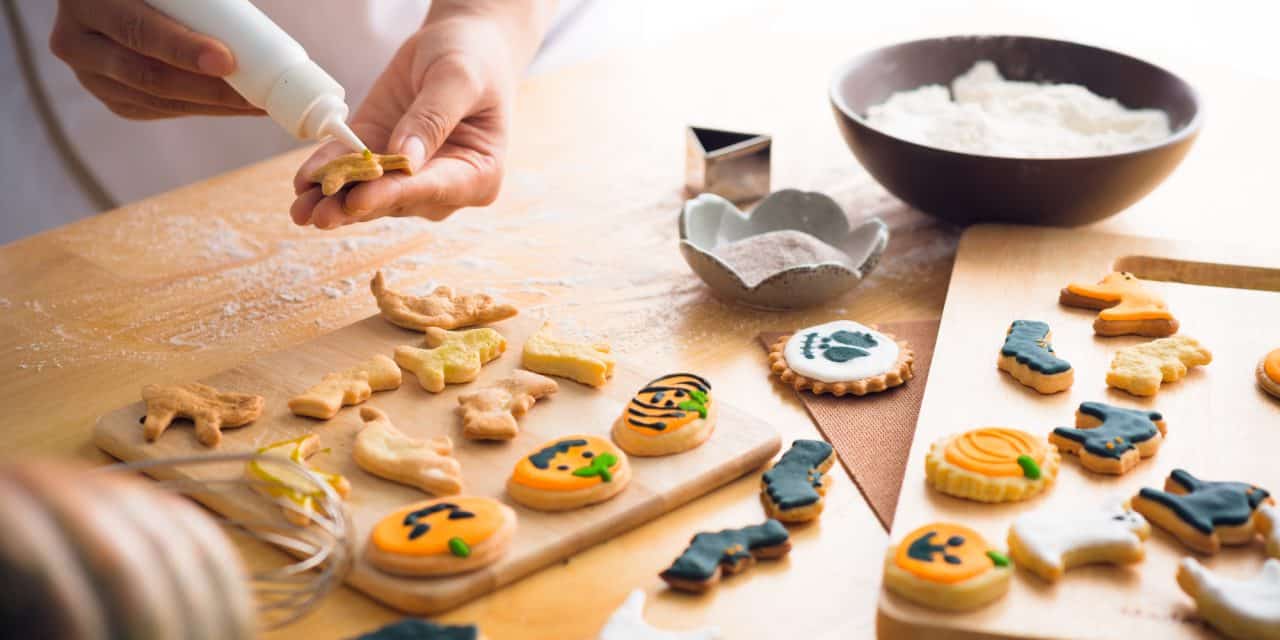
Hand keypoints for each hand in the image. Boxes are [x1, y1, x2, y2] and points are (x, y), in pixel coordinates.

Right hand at [50, 0, 261, 118]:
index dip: (182, 49)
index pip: (137, 31)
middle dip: (209, 89)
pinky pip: (159, 110)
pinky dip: (202, 109)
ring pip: (157, 100)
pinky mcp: (111, 98)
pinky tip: (236, 107)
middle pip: (147, 76)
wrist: (122, 1)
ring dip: (214, 106)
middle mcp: (76, 42)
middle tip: (254, 94)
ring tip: (259, 103)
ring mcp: (90, 76)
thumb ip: (195, 1)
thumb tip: (242, 17)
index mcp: (87, 1)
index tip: (226, 60)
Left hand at [290, 3, 548, 228]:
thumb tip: (405, 159)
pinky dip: (326, 174)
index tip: (360, 200)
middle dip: (356, 206)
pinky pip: (349, 168)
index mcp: (478, 174)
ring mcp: (407, 176)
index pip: (432, 188)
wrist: (457, 45)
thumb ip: (434, 117)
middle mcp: (444, 185)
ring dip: (334, 200)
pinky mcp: (377, 156)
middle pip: (395, 199)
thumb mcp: (458, 79)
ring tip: (301, 210)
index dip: (394, 195)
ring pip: (368, 193)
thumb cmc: (472, 61)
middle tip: (319, 215)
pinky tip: (304, 182)